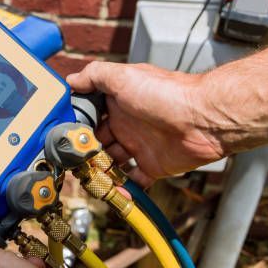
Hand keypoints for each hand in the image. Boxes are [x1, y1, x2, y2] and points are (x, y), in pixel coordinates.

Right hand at [67, 61, 223, 185]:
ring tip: (89, 179)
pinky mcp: (153, 165)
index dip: (77, 127)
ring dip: (100, 172)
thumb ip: (94, 76)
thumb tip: (71, 80)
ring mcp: (139, 146)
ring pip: (112, 163)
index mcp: (117, 104)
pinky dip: (124, 188)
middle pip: (98, 143)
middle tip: (74, 163)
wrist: (203, 118)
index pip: (90, 117)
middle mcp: (127, 125)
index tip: (65, 138)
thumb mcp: (123, 76)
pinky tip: (114, 191)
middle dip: (85, 153)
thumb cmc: (166, 94)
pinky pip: (135, 180)